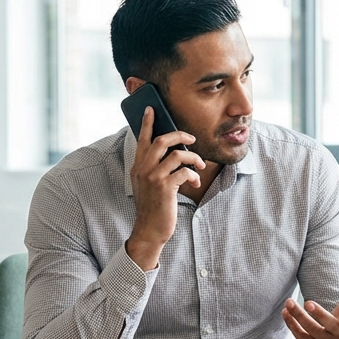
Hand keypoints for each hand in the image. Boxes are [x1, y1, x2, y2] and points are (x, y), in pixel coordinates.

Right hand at [125, 106, 203, 270]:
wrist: (150, 229)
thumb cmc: (153, 206)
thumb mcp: (148, 184)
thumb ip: (154, 167)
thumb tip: (175, 152)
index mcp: (138, 166)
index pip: (142, 139)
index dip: (147, 123)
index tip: (151, 109)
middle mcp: (143, 169)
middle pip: (163, 140)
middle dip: (181, 135)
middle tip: (192, 139)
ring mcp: (153, 178)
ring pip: (178, 155)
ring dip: (194, 158)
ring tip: (200, 165)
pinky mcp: (165, 187)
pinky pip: (185, 171)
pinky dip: (194, 175)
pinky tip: (195, 183)